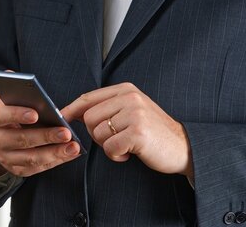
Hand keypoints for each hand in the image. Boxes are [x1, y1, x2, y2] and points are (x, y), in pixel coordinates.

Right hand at [0, 93, 81, 176]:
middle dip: (45, 136)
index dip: (18, 115)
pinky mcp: (17, 169)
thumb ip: (10, 86)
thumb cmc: (7, 112)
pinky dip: (55, 161)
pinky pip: (38, 168)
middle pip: (22, 139)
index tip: (36, 114)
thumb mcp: (5, 98)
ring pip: (31, 158)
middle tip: (66, 132)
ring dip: (54, 152)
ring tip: (74, 146)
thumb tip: (13, 75)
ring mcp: (7, 157)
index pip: (4, 116)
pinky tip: (70, 153)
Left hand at [61, 83, 192, 178]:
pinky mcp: (138, 132)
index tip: (61, 118)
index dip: (71, 109)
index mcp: (126, 90)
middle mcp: (130, 98)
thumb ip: (107, 108)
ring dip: (108, 146)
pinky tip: (130, 153)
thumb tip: (74, 113)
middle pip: (89, 118)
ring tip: (125, 145)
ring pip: (98, 133)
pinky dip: (116, 156)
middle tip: (114, 140)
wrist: (184, 148)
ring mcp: (135, 114)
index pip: (88, 97)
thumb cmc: (153, 132)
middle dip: (96, 134)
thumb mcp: (131, 111)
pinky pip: (109, 148)